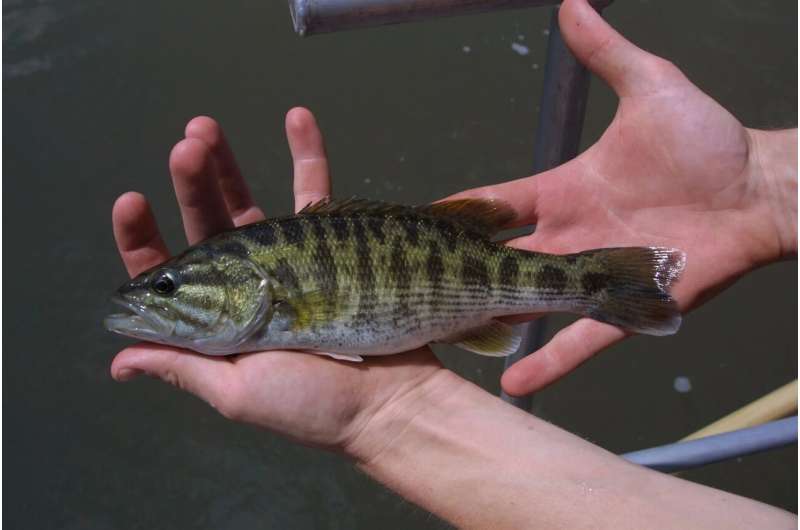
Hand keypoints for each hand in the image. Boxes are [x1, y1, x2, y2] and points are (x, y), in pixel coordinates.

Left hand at [110, 108, 442, 453]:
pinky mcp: (332, 247)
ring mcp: (288, 264)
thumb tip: (118, 360)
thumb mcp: (237, 392)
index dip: (143, 236)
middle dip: (189, 184)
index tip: (131, 199)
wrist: (392, 401)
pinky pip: (318, 191)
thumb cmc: (314, 403)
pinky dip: (309, 153)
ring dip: (228, 162)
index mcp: (216, 321)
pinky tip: (298, 116)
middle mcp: (246, 289)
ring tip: (206, 127)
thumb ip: (181, 368)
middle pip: (207, 224)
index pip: (168, 274)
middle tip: (183, 147)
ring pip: (251, 201)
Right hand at [449, 0, 797, 395]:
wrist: (758, 188)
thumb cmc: (706, 140)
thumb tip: (572, 3)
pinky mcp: (627, 303)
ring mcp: (594, 274)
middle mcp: (568, 236)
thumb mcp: (649, 86)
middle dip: (462, 273)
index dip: (456, 212)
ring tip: (445, 336)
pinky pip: (581, 338)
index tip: (414, 221)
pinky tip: (513, 383)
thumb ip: (606, 52)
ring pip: (530, 301)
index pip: (494, 205)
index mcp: (562, 191)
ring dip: (492, 319)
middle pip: (501, 258)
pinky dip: (549, 361)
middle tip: (415, 287)